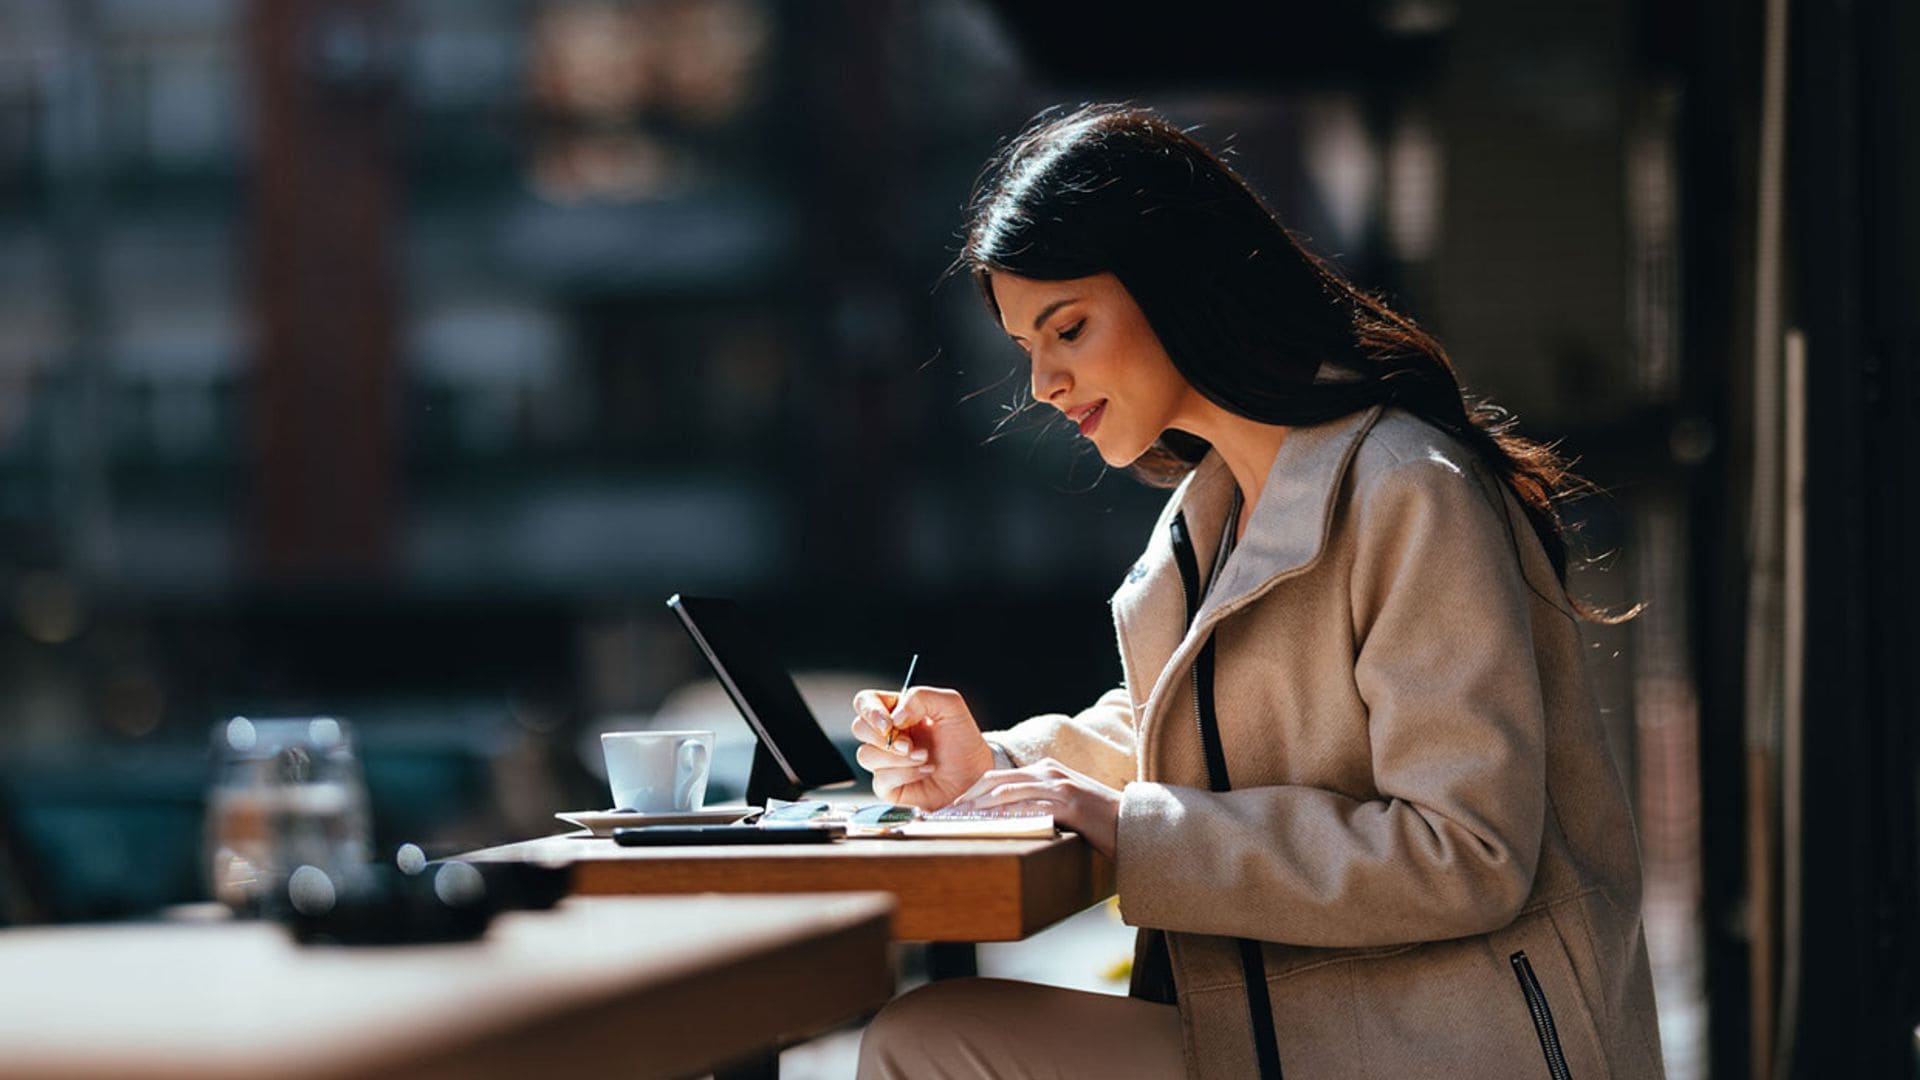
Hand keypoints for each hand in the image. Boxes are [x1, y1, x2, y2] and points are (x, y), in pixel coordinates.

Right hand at [850, 685, 994, 809]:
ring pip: (866, 755)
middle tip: (911, 745)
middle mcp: (887, 735)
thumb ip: (920, 697)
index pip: (865, 702)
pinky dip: (904, 775)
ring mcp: (885, 761)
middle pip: (859, 728)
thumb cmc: (963, 741)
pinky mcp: (888, 786)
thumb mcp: (950, 706)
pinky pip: (879, 780)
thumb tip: (894, 716)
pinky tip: (924, 772)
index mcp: (896, 711)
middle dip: (885, 738)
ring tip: (925, 758)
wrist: (975, 775)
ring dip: (898, 759)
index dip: (870, 711)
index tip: (889, 723)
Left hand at [948, 758, 1121, 858]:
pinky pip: (1031, 803)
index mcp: (1044, 771)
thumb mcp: (1062, 807)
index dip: (971, 792)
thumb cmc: (1096, 821)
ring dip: (979, 804)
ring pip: (1008, 789)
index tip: (951, 809)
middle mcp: (1048, 772)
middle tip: (944, 814)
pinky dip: (1007, 809)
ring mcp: (1058, 784)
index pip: (997, 777)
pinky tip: (990, 817)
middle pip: (995, 779)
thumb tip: (1005, 821)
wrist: (1133, 822)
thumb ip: (1037, 806)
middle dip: (967, 797)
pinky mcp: (1068, 801)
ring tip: (959, 818)